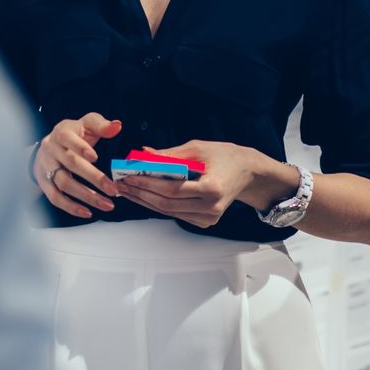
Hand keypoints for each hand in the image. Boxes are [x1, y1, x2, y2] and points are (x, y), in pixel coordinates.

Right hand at [33, 114, 121, 218]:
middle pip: (71, 163)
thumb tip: (116, 126)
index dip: (80, 147)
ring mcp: (46, 168)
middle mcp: (51, 150)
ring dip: (86, 196)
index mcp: (61, 132)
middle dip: (93, 177)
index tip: (95, 157)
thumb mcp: (86, 124)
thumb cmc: (73, 135)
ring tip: (106, 204)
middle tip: (112, 189)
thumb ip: (101, 125)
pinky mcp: (44, 184)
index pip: (67, 138)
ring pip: (64, 183)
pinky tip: (87, 212)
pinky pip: (55, 198)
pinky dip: (71, 207)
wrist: (48, 148)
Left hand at [116, 140, 278, 228]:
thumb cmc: (226, 157)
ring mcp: (209, 218)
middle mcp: (211, 207)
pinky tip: (144, 196)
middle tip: (121, 184)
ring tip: (127, 190)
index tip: (128, 176)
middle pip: (167, 204)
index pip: (171, 190)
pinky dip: (158, 205)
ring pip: (169, 212)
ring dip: (145, 201)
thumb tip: (144, 155)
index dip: (147, 184)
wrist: (248, 172)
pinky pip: (176, 214)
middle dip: (140, 194)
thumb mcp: (198, 148)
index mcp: (212, 188)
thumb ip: (170, 155)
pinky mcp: (205, 221)